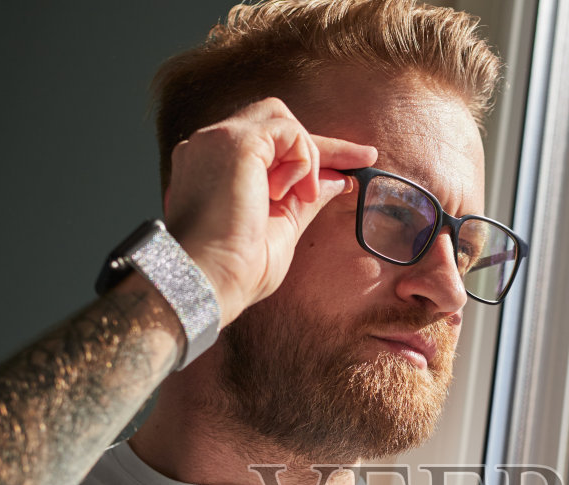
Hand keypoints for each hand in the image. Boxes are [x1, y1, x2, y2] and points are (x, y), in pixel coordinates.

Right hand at [161, 97, 376, 326]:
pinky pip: (287, 130)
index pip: (268, 147)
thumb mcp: (281, 227)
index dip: (310, 155)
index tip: (353, 164)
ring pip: (280, 119)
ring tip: (305, 197)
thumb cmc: (235, 269)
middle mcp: (209, 148)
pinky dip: (302, 160)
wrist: (208, 280)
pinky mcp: (235, 142)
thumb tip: (336, 181)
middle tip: (359, 160)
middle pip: (275, 123)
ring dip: (307, 155)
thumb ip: (304, 199)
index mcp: (212, 168)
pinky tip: (293, 192)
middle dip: (319, 144)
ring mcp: (217, 141)